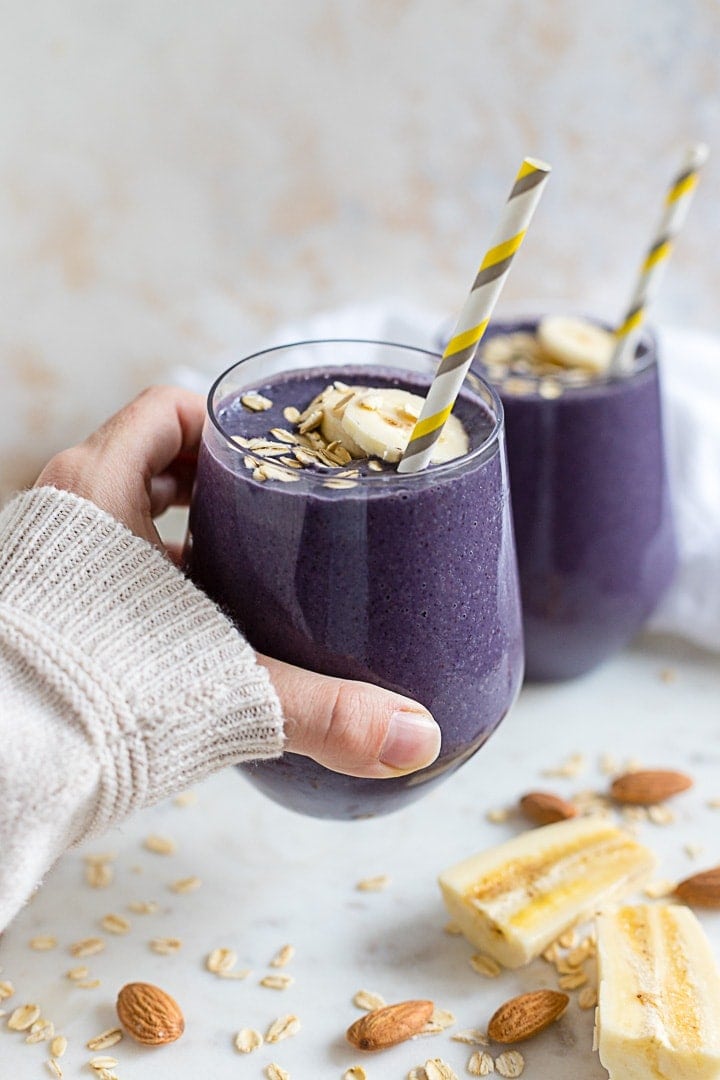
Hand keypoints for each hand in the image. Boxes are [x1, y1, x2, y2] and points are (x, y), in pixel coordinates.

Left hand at [36, 386, 441, 778]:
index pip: (166, 410)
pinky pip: (97, 571)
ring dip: (174, 540)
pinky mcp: (36, 612)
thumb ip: (326, 712)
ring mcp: (41, 561)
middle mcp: (60, 511)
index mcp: (97, 490)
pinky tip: (183, 633)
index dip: (223, 427)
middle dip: (210, 490)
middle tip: (267, 523)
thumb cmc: (84, 702)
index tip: (269, 463)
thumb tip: (418, 737)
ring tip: (235, 577)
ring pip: (119, 521)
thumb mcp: (223, 691)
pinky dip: (142, 586)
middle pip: (145, 463)